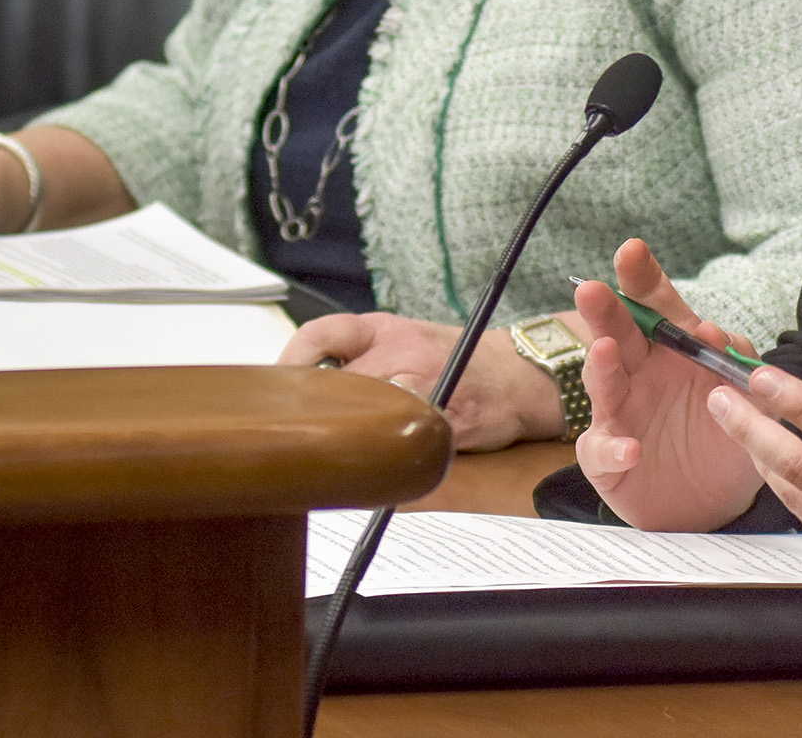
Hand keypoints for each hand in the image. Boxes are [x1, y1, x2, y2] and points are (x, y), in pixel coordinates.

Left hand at [279, 310, 567, 451]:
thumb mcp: (410, 341)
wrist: (525, 376)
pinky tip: (382, 471)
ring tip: (339, 456)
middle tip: (297, 434)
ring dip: (349, 440)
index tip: (276, 389)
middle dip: (316, 412)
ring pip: (364, 418)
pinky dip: (385, 465)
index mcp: (386, 330)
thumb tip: (304, 390)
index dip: (292, 362)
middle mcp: (401, 351)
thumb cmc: (465, 363)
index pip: (321, 335)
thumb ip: (364, 359)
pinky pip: (399, 448)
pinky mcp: (442, 422)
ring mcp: (423, 385)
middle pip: (336, 383)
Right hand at [572, 237, 764, 530]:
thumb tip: (718, 336)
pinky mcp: (609, 462)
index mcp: (674, 351)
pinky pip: (605, 452)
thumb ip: (738, 367)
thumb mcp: (748, 400)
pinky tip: (629, 448)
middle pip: (619, 335)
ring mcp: (620, 416)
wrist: (714, 501)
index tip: (632, 251)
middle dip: (606, 311)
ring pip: (604, 385)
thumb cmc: (723, 435)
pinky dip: (615, 450)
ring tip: (605, 352)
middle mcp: (640, 375)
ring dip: (602, 367)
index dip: (643, 278)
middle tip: (591, 289)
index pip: (658, 306)